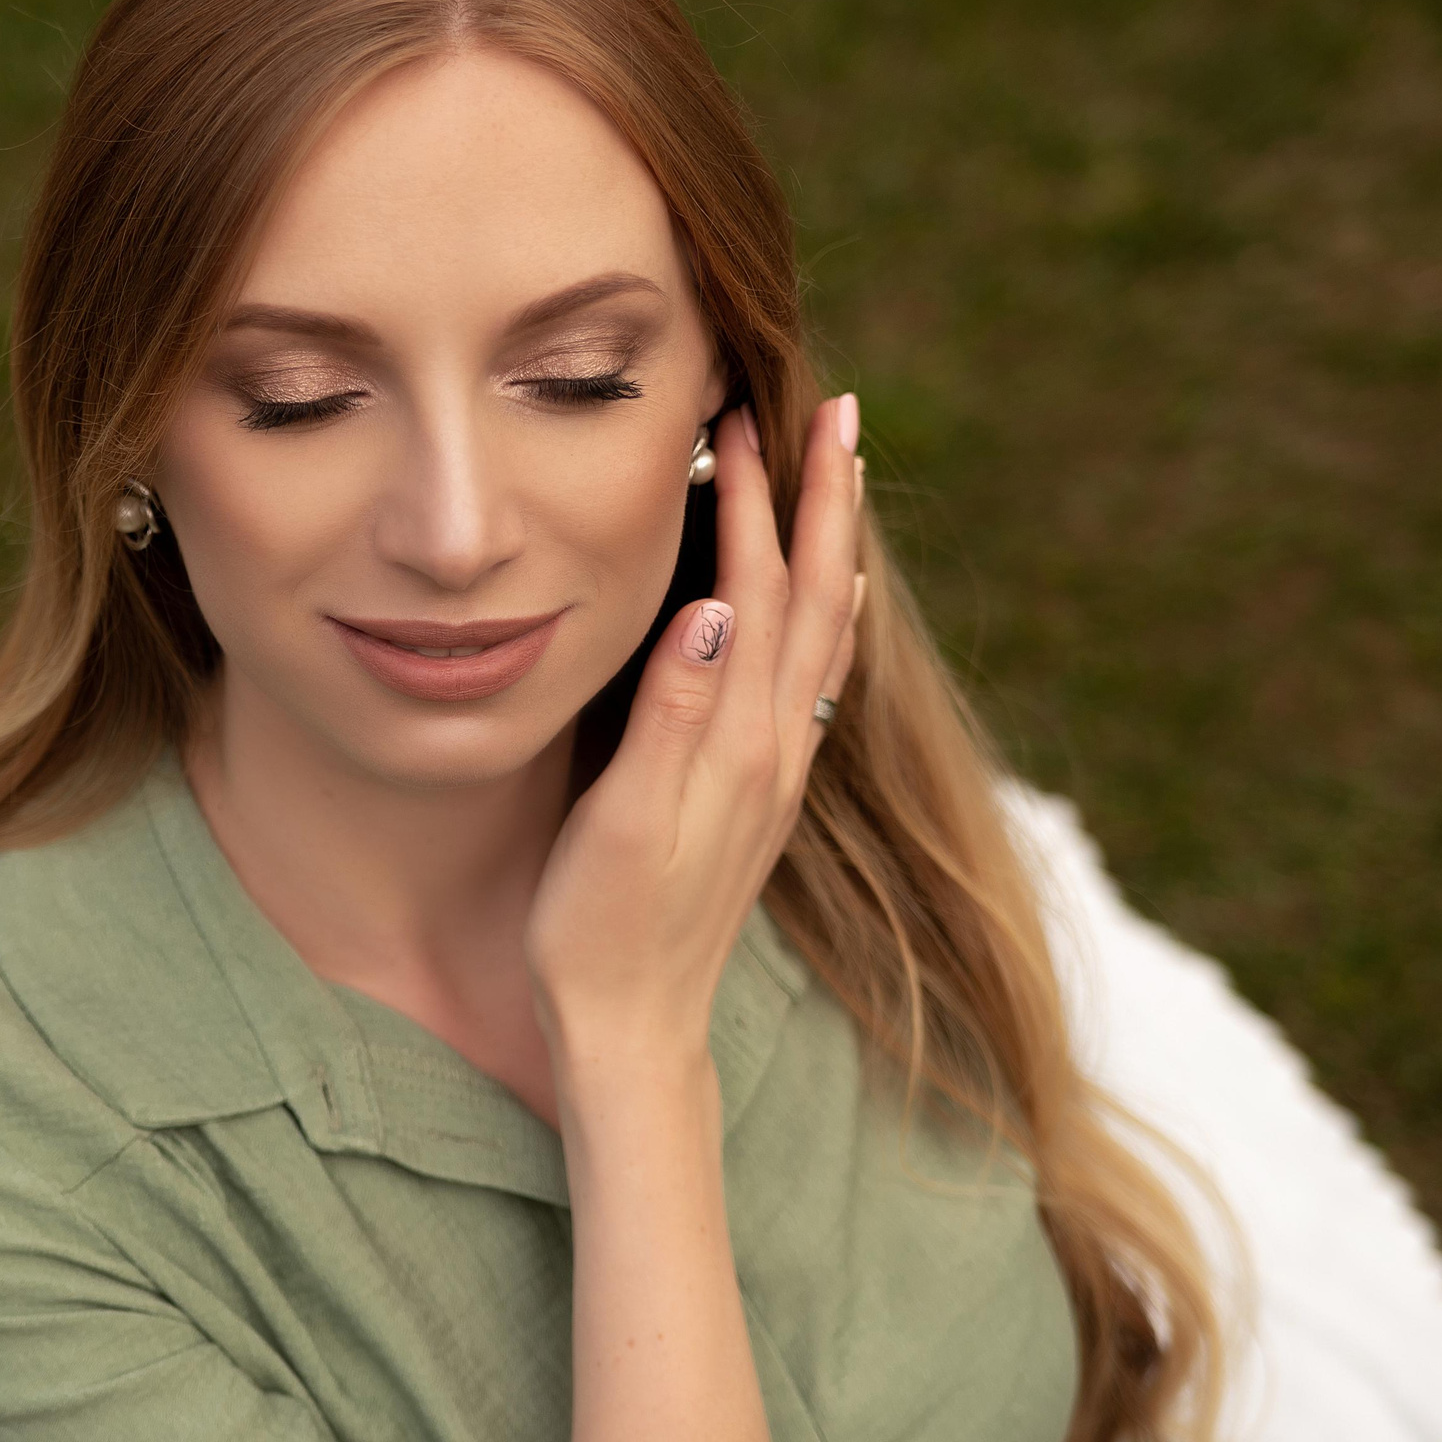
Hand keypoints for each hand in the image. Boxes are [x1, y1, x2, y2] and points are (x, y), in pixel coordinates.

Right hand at [525, 391, 866, 1062]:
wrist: (635, 1032)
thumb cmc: (602, 931)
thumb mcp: (626, 824)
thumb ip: (671, 714)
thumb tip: (712, 606)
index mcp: (738, 743)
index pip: (756, 591)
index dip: (752, 502)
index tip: (741, 418)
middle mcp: (774, 748)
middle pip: (818, 597)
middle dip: (826, 499)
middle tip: (837, 409)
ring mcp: (775, 771)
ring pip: (825, 630)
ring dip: (833, 543)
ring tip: (839, 474)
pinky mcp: (762, 792)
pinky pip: (813, 675)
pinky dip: (827, 612)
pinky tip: (830, 596)